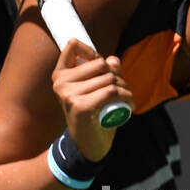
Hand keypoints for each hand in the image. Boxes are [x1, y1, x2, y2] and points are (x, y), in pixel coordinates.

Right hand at [51, 38, 132, 161]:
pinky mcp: (80, 106)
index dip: (92, 51)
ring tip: (127, 98)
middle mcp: (60, 82)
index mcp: (60, 74)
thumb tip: (114, 61)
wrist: (87, 145)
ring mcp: (68, 94)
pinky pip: (110, 91)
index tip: (103, 67)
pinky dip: (126, 96)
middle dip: (118, 75)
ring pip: (109, 78)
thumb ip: (103, 72)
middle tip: (123, 89)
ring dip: (126, 88)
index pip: (73, 45)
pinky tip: (130, 104)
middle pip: (100, 63)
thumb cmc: (92, 114)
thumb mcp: (95, 89)